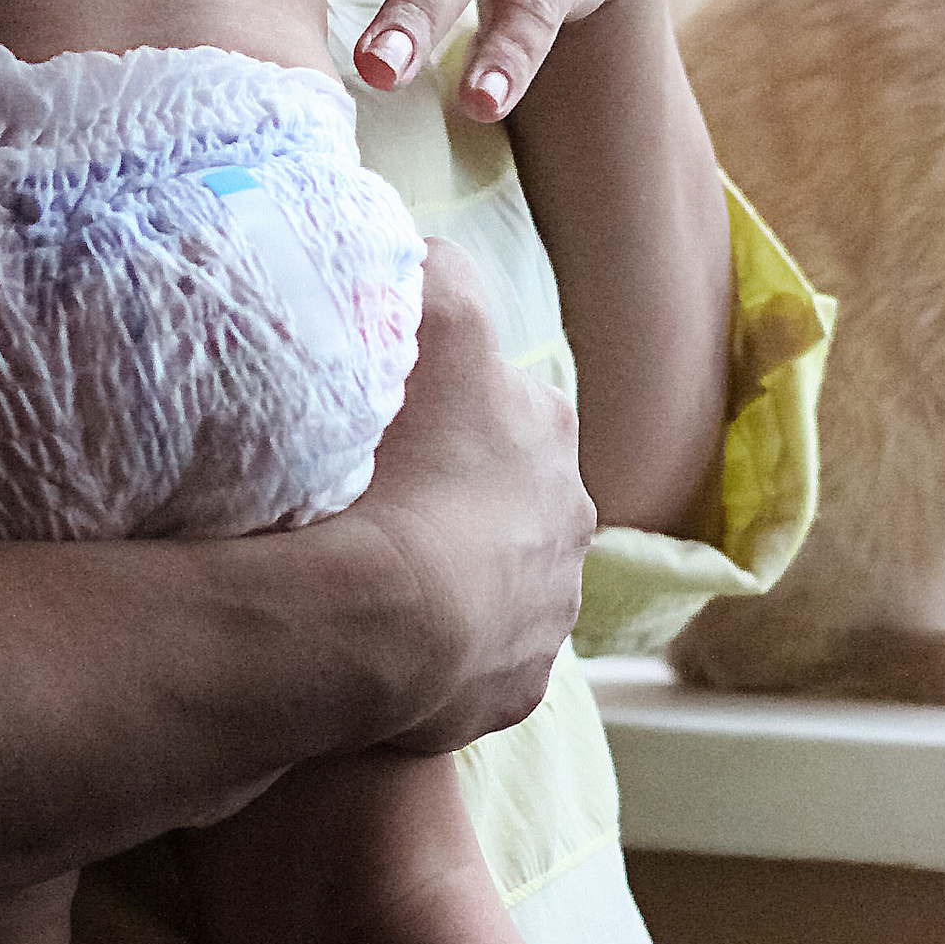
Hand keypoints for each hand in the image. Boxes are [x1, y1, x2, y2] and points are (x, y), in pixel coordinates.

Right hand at [364, 244, 593, 749]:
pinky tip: (385, 642)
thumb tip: (432, 253)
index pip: (501, 406)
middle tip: (374, 504)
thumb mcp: (433, 319)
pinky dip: (438, 652)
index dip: (445, 411)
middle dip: (452, 498)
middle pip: (502, 497)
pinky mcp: (513, 690)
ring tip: (374, 578)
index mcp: (550, 434)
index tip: (391, 427)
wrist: (389, 620)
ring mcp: (546, 615)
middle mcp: (570, 523)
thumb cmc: (408, 459)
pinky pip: (472, 661)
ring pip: (493, 580)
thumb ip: (441, 268)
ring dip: (449, 577)